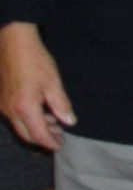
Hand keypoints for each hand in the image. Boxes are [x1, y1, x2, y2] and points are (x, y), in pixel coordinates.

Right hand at [0, 22, 75, 150]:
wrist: (13, 44)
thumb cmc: (35, 61)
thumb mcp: (53, 82)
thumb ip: (61, 104)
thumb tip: (69, 122)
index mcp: (24, 108)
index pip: (38, 135)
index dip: (50, 142)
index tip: (60, 146)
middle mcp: (10, 111)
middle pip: (26, 135)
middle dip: (43, 138)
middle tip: (59, 136)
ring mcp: (3, 106)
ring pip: (19, 126)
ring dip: (36, 128)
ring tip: (54, 122)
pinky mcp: (0, 99)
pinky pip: (14, 117)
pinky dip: (28, 119)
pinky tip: (41, 112)